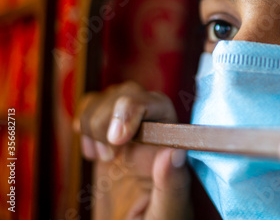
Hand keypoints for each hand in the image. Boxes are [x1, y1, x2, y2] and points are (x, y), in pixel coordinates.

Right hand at [74, 81, 190, 219]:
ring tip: (102, 157)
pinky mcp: (106, 136)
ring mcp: (128, 131)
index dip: (133, 110)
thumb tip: (174, 153)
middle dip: (109, 118)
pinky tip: (92, 151)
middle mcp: (152, 130)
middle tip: (108, 156)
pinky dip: (84, 122)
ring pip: (108, 97)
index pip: (157, 103)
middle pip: (129, 94)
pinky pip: (92, 108)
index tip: (116, 139)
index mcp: (172, 143)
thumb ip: (172, 185)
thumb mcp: (167, 212)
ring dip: (95, 122)